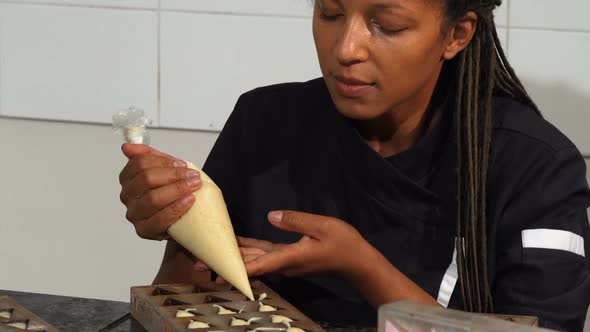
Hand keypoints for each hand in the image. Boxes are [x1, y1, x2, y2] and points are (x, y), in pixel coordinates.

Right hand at [119, 144, 201, 239]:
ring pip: (152, 198)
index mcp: (129, 178)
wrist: (185, 219)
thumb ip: (150, 156)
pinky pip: (159, 219)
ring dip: (177, 190)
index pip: (139, 164)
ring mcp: (134, 214)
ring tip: (194, 186)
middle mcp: (128, 196)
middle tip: (192, 175)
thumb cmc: (173, 194)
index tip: (181, 164)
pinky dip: (176, 208)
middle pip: (146, 179)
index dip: (163, 162)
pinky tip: (189, 201)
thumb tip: (127, 147)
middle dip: (173, 175)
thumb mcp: (165, 171)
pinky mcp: (143, 230)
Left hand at [193, 210, 437, 307]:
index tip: (216, 272)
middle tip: (198, 263)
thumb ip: (296, 221)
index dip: (236, 268)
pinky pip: (265, 254)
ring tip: (209, 255)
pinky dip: (249, 251)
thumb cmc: (344, 244)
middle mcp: (285, 263)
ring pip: (255, 259)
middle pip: (250, 264)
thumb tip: (271, 216)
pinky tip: (237, 244)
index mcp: (290, 257)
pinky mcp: (291, 257)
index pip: (259, 264)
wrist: (358, 263)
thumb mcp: (323, 226)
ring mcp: (287, 261)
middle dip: (225, 263)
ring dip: (234, 257)